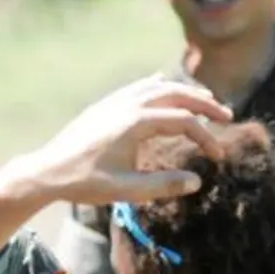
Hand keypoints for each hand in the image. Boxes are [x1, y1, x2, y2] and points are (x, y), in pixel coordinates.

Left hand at [20, 76, 231, 206]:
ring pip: (157, 86)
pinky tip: (162, 83)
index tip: (216, 156)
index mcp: (135, 122)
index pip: (183, 121)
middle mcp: (127, 105)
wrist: (46, 171)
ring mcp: (114, 102)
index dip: (205, 137)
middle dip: (204, 103)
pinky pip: (137, 87)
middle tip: (227, 115)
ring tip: (205, 100)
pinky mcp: (105, 106)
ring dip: (184, 91)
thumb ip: (162, 185)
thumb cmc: (84, 182)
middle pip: (176, 94)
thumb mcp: (125, 190)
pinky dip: (157, 85)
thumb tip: (197, 181)